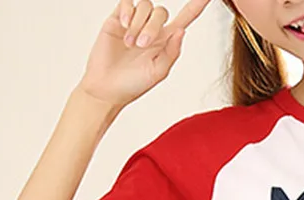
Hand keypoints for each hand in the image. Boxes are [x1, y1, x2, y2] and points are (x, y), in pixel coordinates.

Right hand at [78, 0, 211, 109]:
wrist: (107, 87)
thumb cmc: (133, 84)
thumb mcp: (158, 72)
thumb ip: (172, 52)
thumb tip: (182, 30)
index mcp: (166, 42)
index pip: (185, 19)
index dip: (196, 6)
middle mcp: (152, 29)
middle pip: (161, 12)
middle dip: (152, 27)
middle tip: (141, 45)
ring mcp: (135, 22)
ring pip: (145, 6)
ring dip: (139, 24)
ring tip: (130, 44)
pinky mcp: (117, 19)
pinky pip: (127, 2)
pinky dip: (127, 11)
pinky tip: (124, 26)